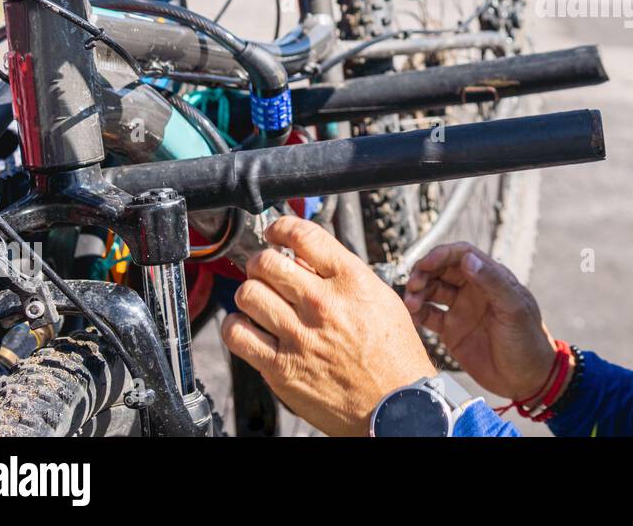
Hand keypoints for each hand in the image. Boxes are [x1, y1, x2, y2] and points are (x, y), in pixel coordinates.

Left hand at [221, 215, 435, 436]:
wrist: (396, 405)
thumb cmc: (393, 355)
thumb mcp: (380, 298)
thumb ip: (343, 275)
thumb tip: (308, 257)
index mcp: (351, 282)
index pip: (303, 236)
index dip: (281, 227)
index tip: (276, 233)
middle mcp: (322, 304)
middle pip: (267, 262)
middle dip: (263, 261)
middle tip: (267, 269)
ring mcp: (298, 336)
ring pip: (248, 293)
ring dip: (251, 292)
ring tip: (261, 299)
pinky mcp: (280, 368)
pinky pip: (237, 334)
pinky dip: (236, 326)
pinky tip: (249, 326)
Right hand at [403, 243, 555, 401]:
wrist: (526, 379)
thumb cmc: (527, 340)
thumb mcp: (514, 309)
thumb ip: (492, 282)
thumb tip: (468, 258)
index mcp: (491, 278)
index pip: (462, 255)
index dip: (441, 255)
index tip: (426, 264)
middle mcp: (474, 289)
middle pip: (442, 270)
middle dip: (424, 272)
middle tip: (413, 284)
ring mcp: (461, 309)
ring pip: (432, 291)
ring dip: (418, 292)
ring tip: (411, 303)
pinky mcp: (451, 331)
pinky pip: (429, 315)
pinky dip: (417, 313)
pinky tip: (412, 315)